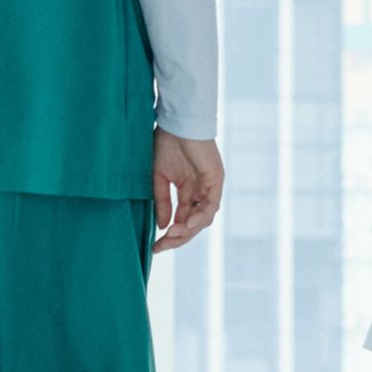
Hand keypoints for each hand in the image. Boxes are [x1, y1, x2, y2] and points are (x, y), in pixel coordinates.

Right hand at [150, 134, 225, 252]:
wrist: (176, 124)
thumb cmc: (166, 145)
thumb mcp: (159, 178)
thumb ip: (163, 202)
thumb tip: (163, 227)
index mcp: (187, 191)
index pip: (181, 220)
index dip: (169, 235)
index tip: (155, 247)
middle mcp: (200, 192)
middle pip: (193, 224)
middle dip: (178, 238)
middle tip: (162, 246)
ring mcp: (209, 187)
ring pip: (203, 218)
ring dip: (188, 230)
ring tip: (172, 235)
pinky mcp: (216, 180)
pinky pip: (211, 205)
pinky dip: (199, 217)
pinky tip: (186, 224)